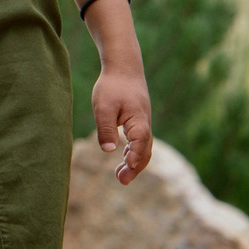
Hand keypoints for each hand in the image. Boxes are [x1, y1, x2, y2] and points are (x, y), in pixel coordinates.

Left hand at [92, 62, 151, 184]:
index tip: (127, 166)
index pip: (141, 143)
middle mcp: (145, 125)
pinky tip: (124, 158)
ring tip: (120, 176)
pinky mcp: (138, 123)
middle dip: (135, 168)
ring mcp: (143, 125)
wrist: (124, 68)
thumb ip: (105, 128)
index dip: (135, 156)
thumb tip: (108, 151)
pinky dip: (134, 153)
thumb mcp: (103, 106)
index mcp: (139, 121)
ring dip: (134, 163)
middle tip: (122, 181)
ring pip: (143, 149)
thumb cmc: (112, 86)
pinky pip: (140, 142)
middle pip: (144, 152)